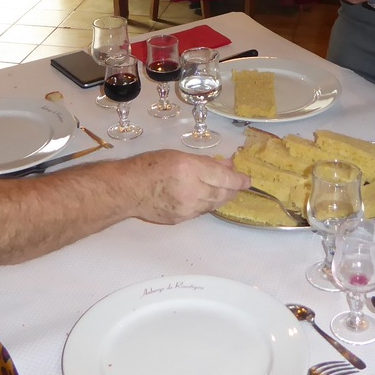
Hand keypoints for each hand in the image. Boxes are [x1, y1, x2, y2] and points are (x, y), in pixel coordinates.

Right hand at [125, 151, 248, 223]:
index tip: (247, 180)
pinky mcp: (181, 219)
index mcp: (190, 169)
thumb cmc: (149, 166)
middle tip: (237, 184)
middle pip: (222, 193)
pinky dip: (207, 204)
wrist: (127, 190)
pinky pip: (201, 212)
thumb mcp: (177, 156)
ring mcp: (187, 208)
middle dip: (232, 189)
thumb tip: (226, 164)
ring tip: (224, 191)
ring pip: (213, 204)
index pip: (223, 177)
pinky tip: (206, 198)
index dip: (238, 179)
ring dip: (221, 197)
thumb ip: (203, 162)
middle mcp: (192, 190)